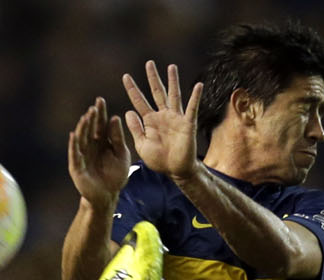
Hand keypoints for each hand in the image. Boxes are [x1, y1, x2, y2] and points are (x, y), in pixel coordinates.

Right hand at [68, 96, 130, 203]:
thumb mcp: (122, 154)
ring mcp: (82, 156)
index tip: (100, 100)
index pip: (100, 124)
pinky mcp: (77, 167)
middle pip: (90, 129)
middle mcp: (90, 146)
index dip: (100, 113)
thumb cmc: (116, 175)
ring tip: (86, 117)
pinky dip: (73, 145)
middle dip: (91, 118)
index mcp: (102, 142)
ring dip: (83, 128)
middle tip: (93, 106)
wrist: (109, 195)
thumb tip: (115, 118)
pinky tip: (73, 135)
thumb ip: (118, 138)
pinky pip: (74, 154)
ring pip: (81, 139)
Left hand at [122, 61, 200, 181]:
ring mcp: (176, 118)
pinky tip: (198, 85)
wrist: (176, 171)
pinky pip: (192, 108)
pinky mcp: (187, 124)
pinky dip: (195, 97)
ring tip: (171, 67)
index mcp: (150, 121)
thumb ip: (135, 129)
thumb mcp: (142, 145)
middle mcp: (163, 115)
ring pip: (174, 95)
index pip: (139, 101)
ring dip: (173, 81)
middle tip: (149, 63)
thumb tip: (127, 112)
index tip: (125, 76)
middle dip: (152, 78)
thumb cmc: (159, 160)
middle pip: (157, 92)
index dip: (132, 89)